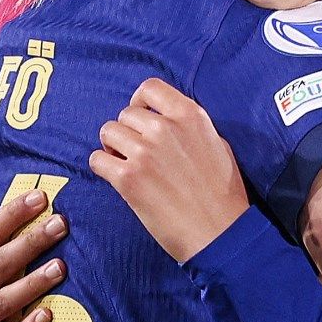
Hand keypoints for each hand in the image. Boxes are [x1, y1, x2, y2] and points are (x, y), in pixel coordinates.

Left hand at [90, 78, 248, 261]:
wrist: (221, 233)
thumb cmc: (224, 194)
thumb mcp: (217, 145)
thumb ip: (190, 127)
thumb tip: (168, 121)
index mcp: (190, 115)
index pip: (150, 88)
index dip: (139, 101)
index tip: (140, 117)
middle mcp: (165, 128)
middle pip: (125, 114)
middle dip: (127, 131)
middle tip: (134, 151)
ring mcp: (144, 152)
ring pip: (108, 133)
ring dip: (113, 148)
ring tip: (125, 164)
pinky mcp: (128, 178)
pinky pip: (97, 160)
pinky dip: (102, 167)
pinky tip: (115, 177)